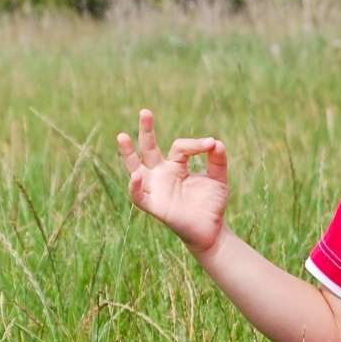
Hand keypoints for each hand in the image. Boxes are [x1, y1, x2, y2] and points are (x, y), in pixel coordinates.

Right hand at [116, 109, 228, 255]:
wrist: (212, 230)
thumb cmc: (211, 203)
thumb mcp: (218, 178)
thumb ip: (217, 160)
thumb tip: (216, 142)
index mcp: (175, 166)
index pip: (179, 147)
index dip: (195, 144)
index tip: (210, 145)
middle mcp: (161, 174)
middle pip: (148, 149)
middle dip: (146, 131)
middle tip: (145, 111)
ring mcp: (156, 189)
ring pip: (136, 169)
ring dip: (128, 154)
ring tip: (122, 136)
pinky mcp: (155, 206)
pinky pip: (139, 196)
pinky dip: (135, 187)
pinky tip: (135, 175)